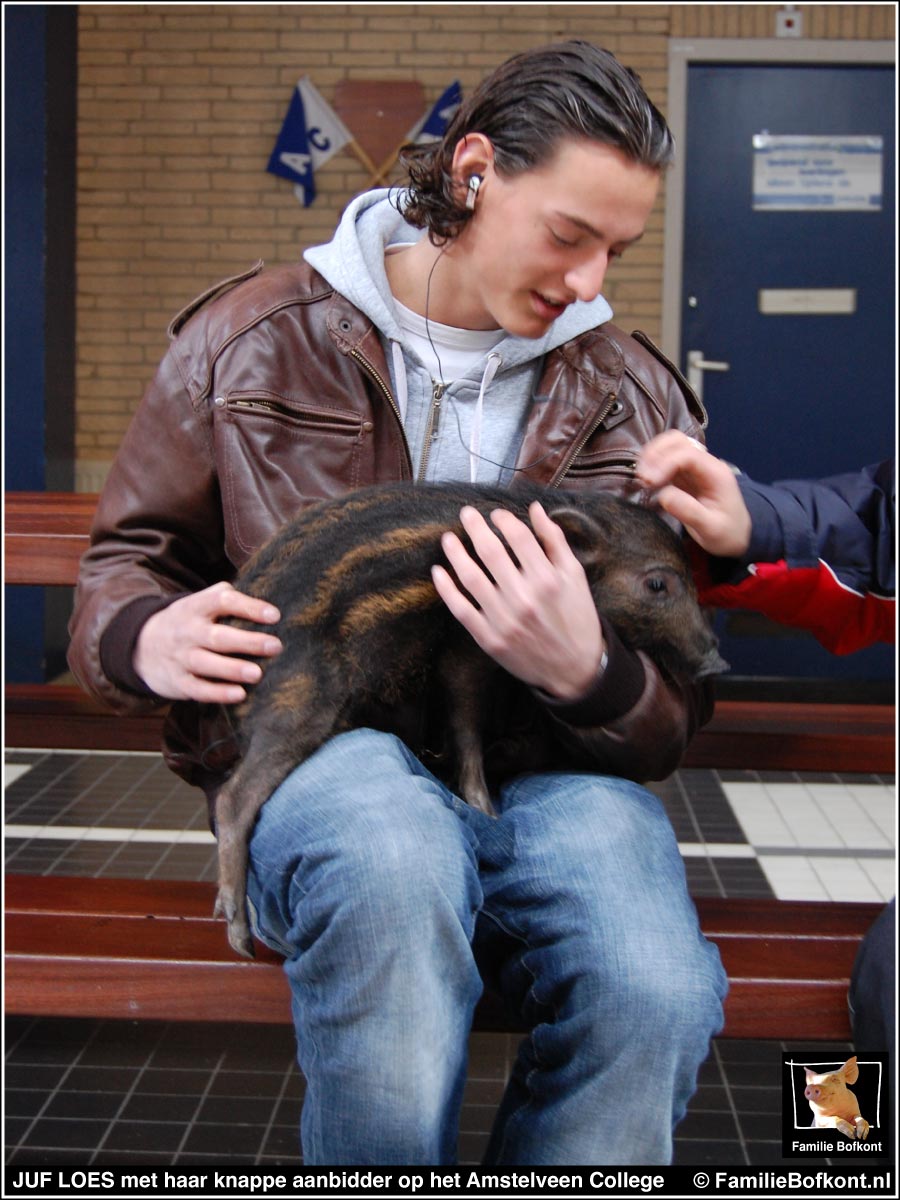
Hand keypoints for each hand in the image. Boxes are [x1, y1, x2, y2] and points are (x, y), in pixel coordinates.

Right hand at [133, 582, 281, 703]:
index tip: (274, 616)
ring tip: (257, 674)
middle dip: (247, 642)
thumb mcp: (198, 603)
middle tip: (275, 646)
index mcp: (195, 608)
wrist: (141, 646)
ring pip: (206, 664)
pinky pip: (198, 689)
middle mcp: (187, 632)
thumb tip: (265, 600)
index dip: (248, 607)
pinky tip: (239, 694)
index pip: (221, 601)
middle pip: (217, 636)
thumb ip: (225, 597)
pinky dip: (218, 694)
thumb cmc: (187, 623)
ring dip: (232, 669)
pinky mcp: (179, 682)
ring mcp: (181, 658)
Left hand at [431, 502, 603, 699]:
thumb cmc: (576, 617)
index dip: (503, 521)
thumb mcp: (575, 576)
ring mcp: (504, 620)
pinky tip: (439, 572)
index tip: (496, 515)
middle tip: (466, 514)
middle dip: (475, 528)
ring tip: (448, 539)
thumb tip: (534, 509)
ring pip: (471, 578)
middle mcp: (524, 597)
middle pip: (491, 552)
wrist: (574, 669)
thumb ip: (554, 541)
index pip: (518, 538)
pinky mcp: (489, 638)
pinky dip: (446, 589)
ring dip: (456, 554)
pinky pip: (461, 609)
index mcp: (548, 579)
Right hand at [636, 430, 751, 557]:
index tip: (649, 482)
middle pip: (678, 441)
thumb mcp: (711, 529)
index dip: (665, 463)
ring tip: (642, 477)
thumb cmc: (727, 533)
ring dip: (652, 456)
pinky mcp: (684, 475)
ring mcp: (694, 468)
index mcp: (716, 473)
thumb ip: (690, 512)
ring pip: (670, 446)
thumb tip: (664, 496)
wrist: (737, 536)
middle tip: (642, 476)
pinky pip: (666, 459)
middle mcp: (706, 464)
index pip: (688, 455)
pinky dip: (653, 464)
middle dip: (656, 453)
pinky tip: (647, 479)